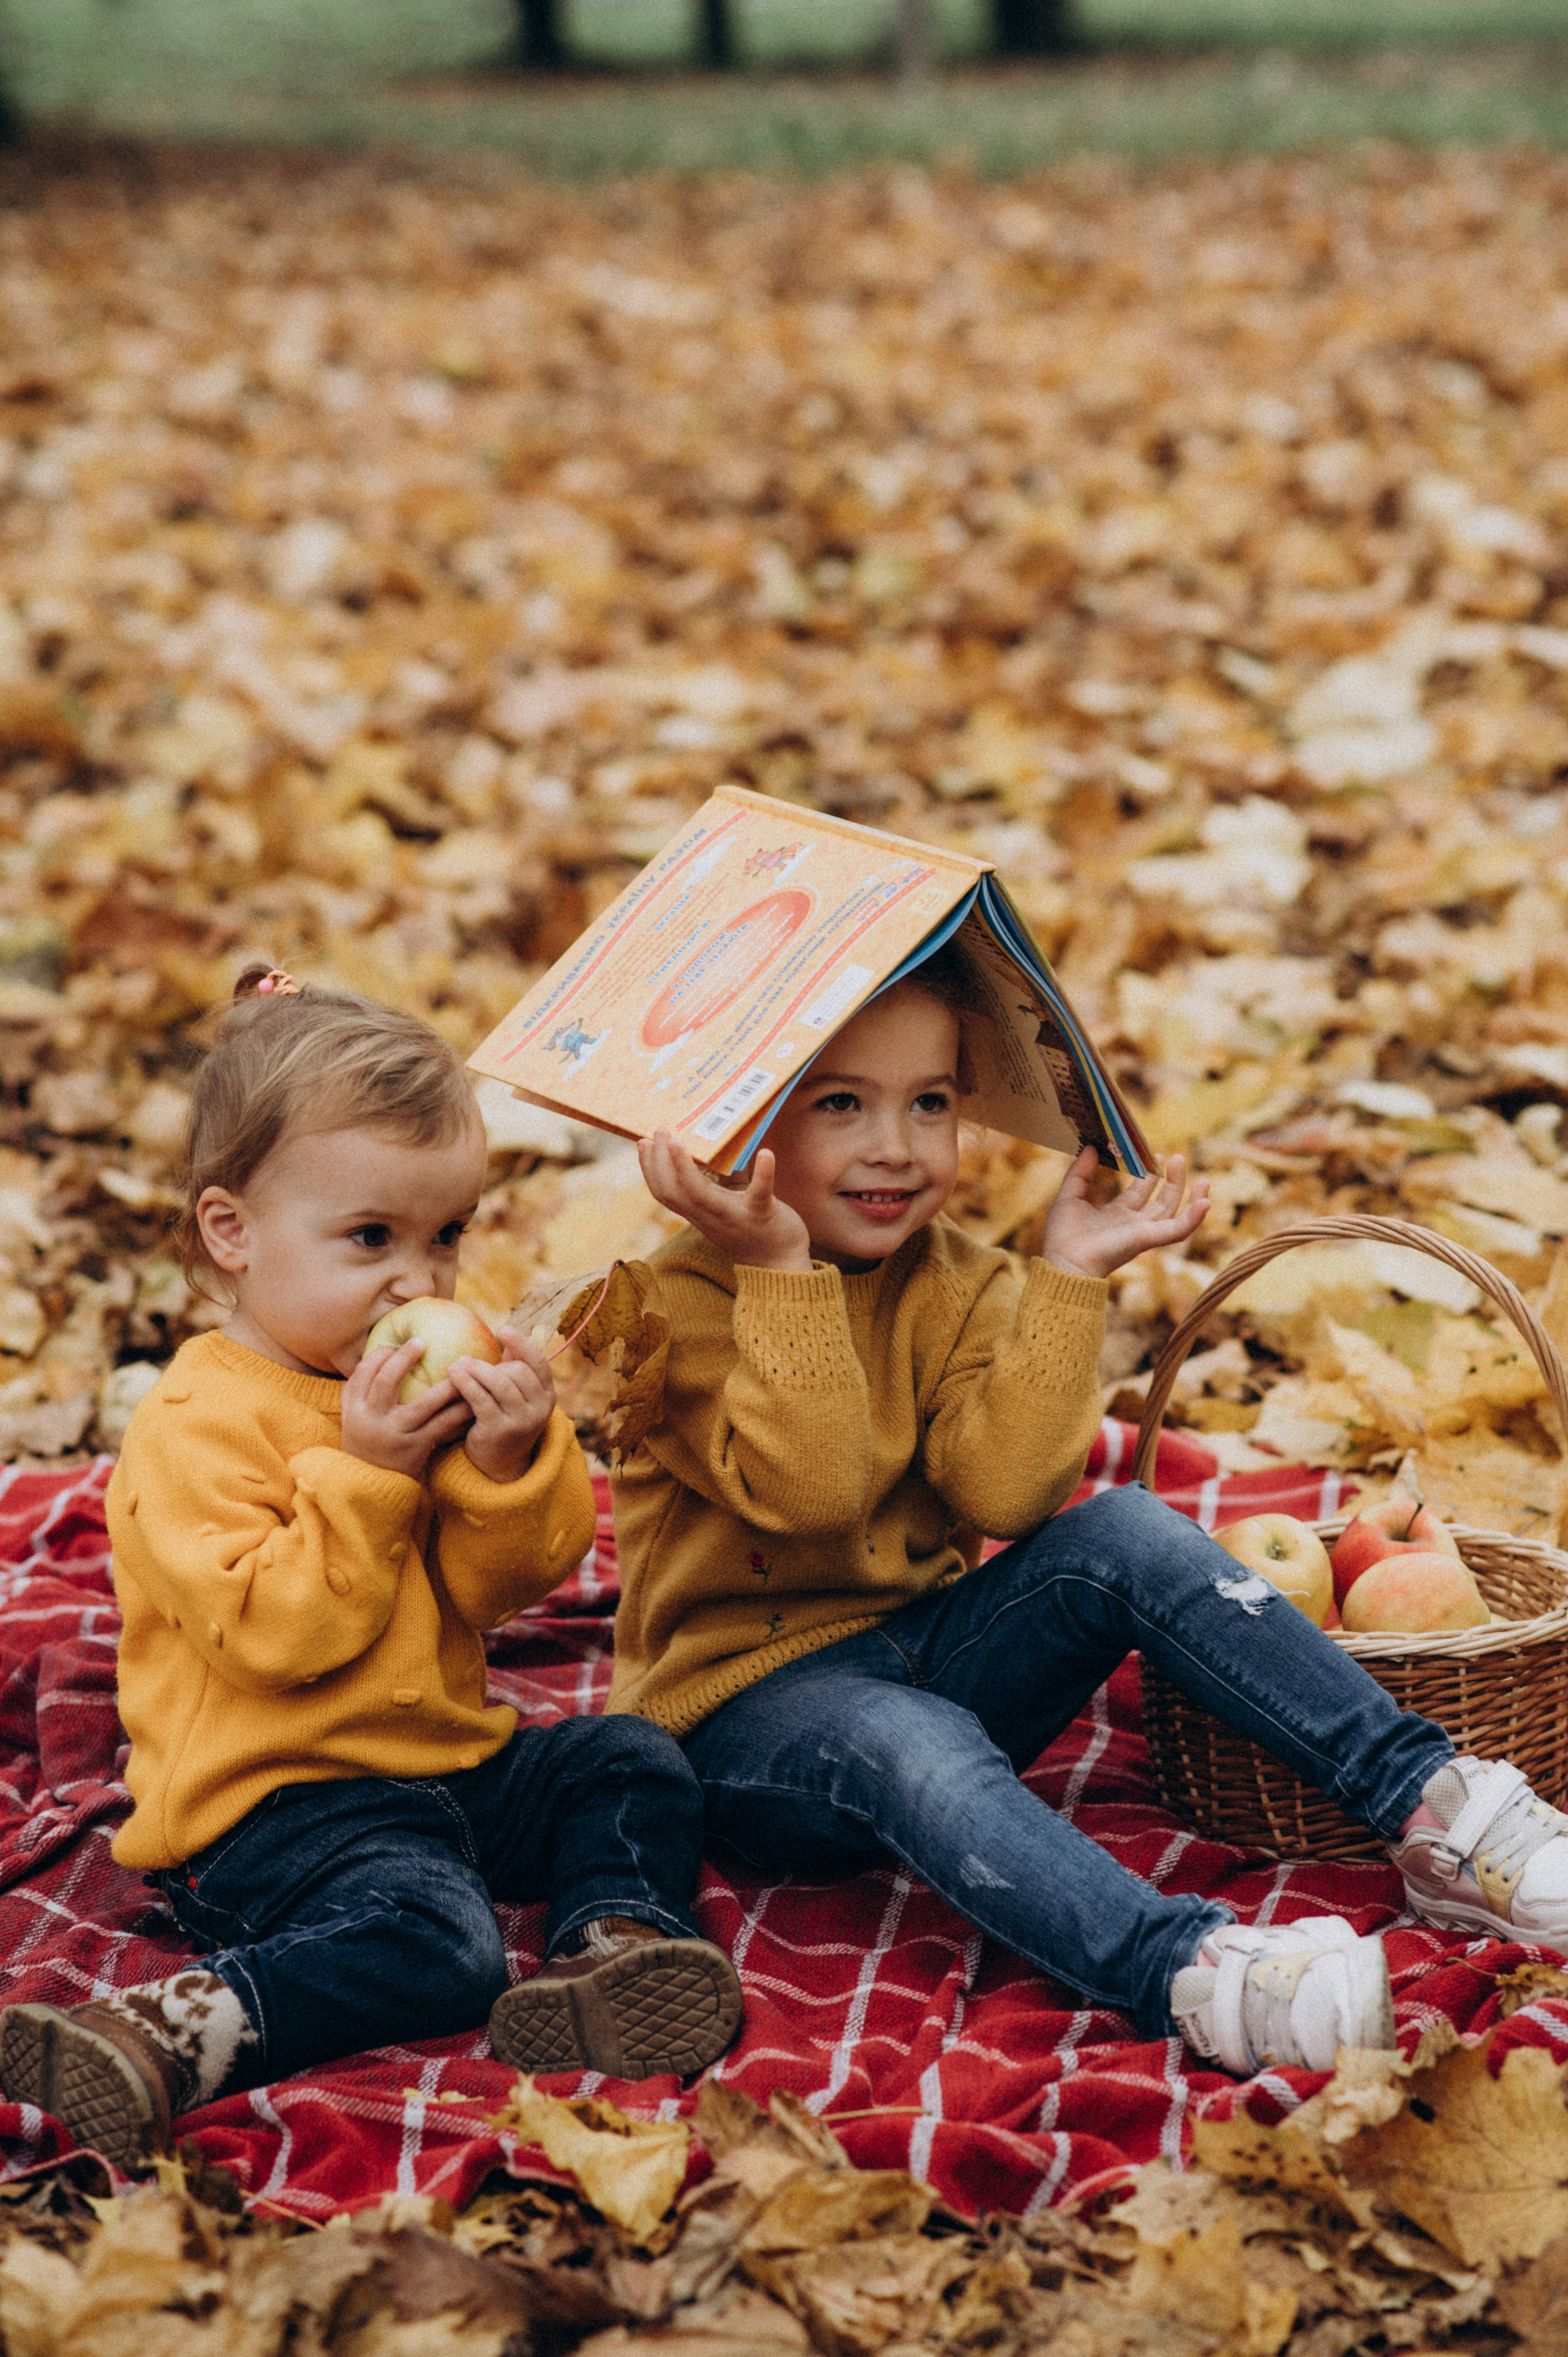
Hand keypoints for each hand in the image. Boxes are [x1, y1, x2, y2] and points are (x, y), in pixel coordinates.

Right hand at [341, 1339, 472, 1479]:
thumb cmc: (367, 1444)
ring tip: (461, 1368)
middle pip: (386, 1381)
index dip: (380, 1355)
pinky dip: (458, 1411)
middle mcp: (371, 1420)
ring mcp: (395, 1435)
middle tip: (421, 1342)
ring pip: (423, 1404)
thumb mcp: (354, 1417)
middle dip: (403, 1358)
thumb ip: (360, 1390)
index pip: (363, 1373)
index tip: (395, 1346)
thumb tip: (379, 1351)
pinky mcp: (416, 1449)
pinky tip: (471, 1400)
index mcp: (354, 1409)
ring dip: (445, 1385)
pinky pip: (442, 1425)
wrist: (371, 1487)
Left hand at [449, 1326, 555, 1483]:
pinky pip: (481, 1399)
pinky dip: (465, 1383)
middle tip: (466, 1360)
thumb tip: (509, 1339)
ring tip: (456, 1365)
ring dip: (475, 1370)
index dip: (522, 1343)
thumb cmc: (504, 1420)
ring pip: (500, 1383)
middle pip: (517, 1372)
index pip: (539, 1362)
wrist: (499, 1464)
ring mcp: (522, 1421)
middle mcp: (540, 1408)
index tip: (502, 1329)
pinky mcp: (500, 1430)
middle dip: (490, 1364)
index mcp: (547, 1396)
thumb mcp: (516, 1397)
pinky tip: (452, 1375)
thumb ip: (514, 1370)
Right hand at [638, 1131, 812, 1272]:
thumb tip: (722, 1146)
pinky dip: (763, 1172)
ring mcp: (734, 1216)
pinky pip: (759, 1192)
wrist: (780, 1264)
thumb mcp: (733, 1202)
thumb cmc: (755, 1228)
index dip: (650, 1169)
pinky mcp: (762, 1214)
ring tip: (676, 1141)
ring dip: (684, 1167)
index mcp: (700, 1212)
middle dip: (660, 1162)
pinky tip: (766, 1152)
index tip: (643, 1143)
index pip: (665, 1193)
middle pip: (673, 1192)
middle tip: (660, 1131)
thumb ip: (725, 1179)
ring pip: (699, 1195)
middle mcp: (710, 1216)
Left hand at [1040, 1148, 1209, 1280]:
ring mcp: (1143, 1232)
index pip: (1139, 1193)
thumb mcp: (1069, 1195)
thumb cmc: (1063, 1236)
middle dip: (1173, 1180)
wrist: (1063, 1262)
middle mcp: (1132, 1224)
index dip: (1149, 1175)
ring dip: (1190, 1196)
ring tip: (1203, 1178)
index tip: (1155, 1155)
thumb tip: (1088, 1147)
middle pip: (1162, 1202)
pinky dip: (1193, 1219)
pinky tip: (1205, 1202)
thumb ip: (1079, 1172)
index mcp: (1116, 1215)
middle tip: (1177, 1157)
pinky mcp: (1148, 1239)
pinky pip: (1177, 1231)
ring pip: (1174, 1214)